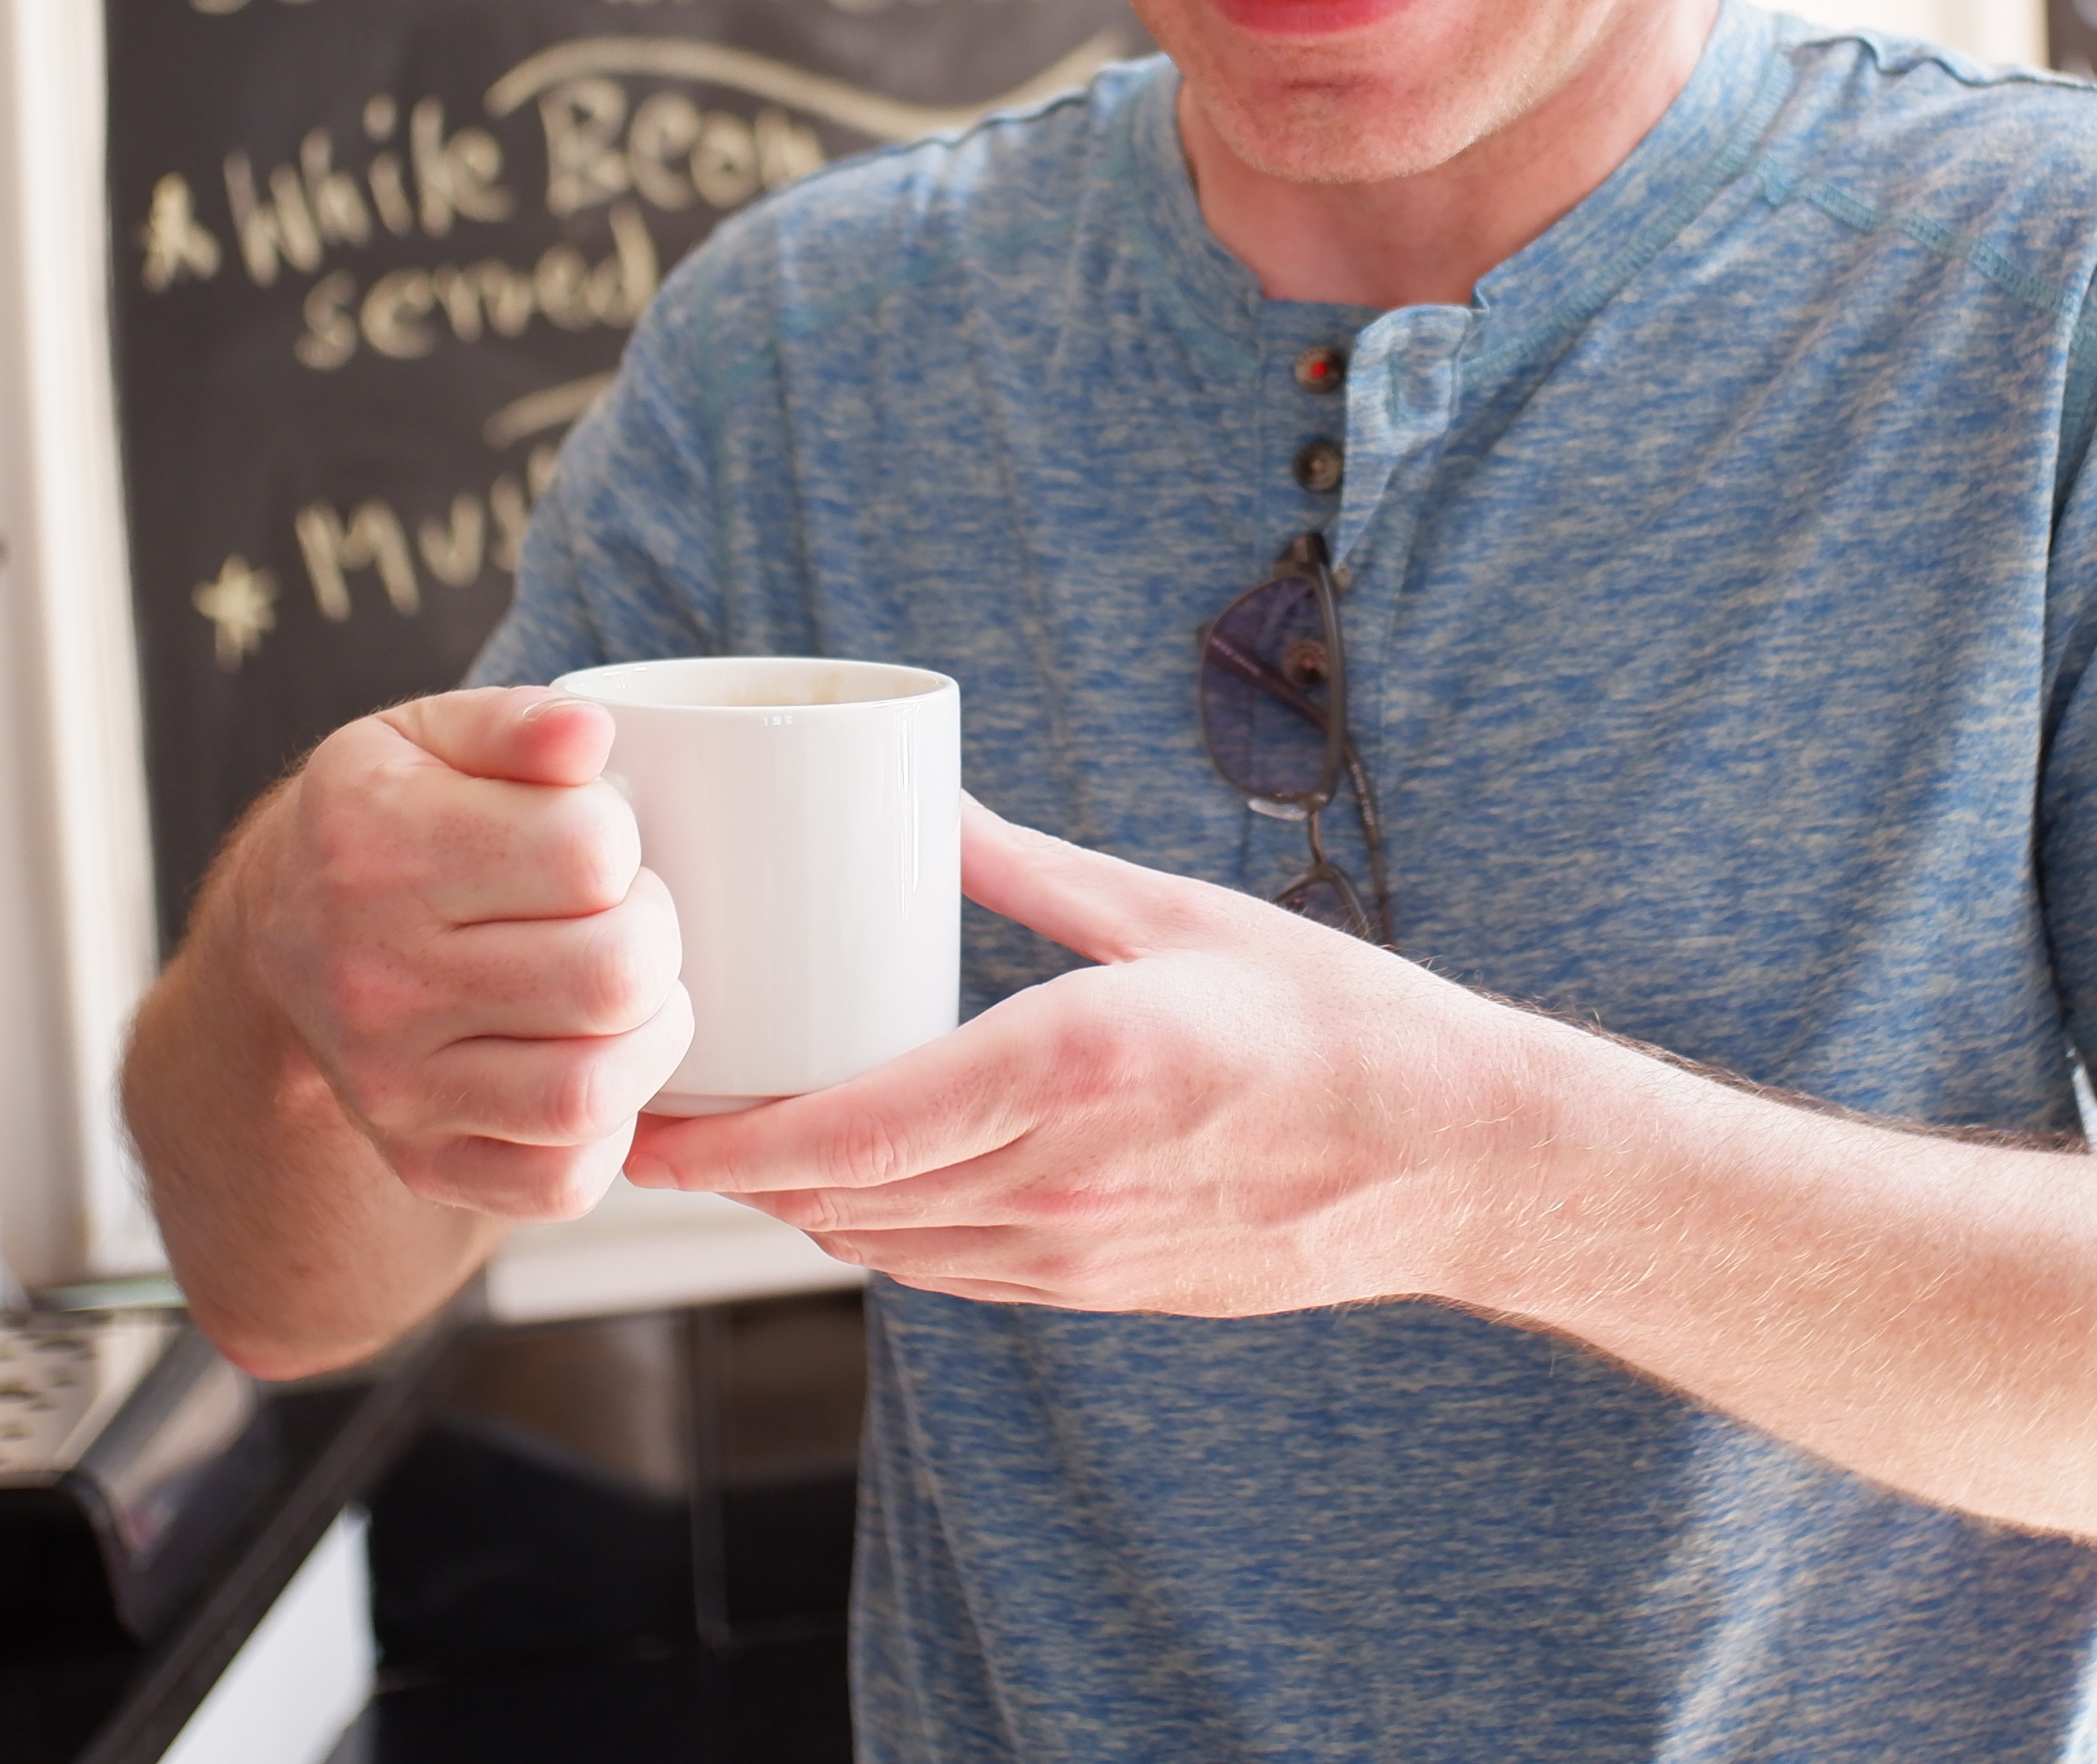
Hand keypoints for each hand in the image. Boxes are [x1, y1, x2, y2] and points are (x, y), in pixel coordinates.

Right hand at [234, 687, 691, 1219]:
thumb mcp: (431, 736)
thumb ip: (520, 723)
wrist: (284, 935)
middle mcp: (372, 976)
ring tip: (626, 992)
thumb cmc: (389, 818)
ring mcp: (392, 1084)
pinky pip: (559, 1181)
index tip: (591, 842)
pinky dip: (609, 1132)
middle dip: (652, 934)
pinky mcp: (420, 1159)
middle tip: (625, 916)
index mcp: (375, 843)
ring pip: (589, 1090)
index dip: (619, 840)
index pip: (586, 852)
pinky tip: (594, 1062)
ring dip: (649, 1035)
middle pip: (610, 975)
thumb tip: (589, 735)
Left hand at [621, 798, 1534, 1311]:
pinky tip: (860, 1187)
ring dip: (800, 1206)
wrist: (1453, 1157)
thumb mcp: (1176, 915)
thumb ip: (1032, 869)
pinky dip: (882, 1235)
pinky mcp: (1102, 1292)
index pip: (847, 1134)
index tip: (644, 1117)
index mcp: (1069, 1066)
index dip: (724, 1144)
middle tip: (652, 1112)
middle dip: (733, 1172)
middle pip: (839, 1202)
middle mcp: (1058, 1177)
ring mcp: (1079, 1254)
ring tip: (739, 1142)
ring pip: (885, 1249)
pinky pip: (951, 1276)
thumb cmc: (1332, 1018)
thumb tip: (920, 805)